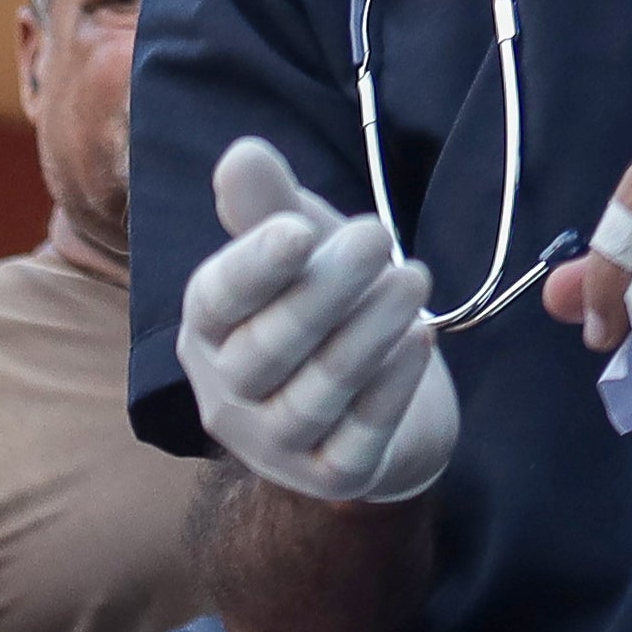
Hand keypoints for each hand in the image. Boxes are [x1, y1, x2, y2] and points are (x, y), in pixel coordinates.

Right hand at [185, 137, 458, 505]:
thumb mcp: (298, 248)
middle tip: (379, 236)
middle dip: (325, 292)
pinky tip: (422, 340)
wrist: (375, 402)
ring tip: (415, 280)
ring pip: (315, 396)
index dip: (255, 268)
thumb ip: (269, 206)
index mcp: (209, 332)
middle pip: (266, 350)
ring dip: (367, 336)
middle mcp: (230, 396)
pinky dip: (391, 390)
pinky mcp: (333, 476)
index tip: (300, 229)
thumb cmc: (326, 309)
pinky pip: (358, 440)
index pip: (217, 302)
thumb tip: (241, 154)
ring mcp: (278, 445)